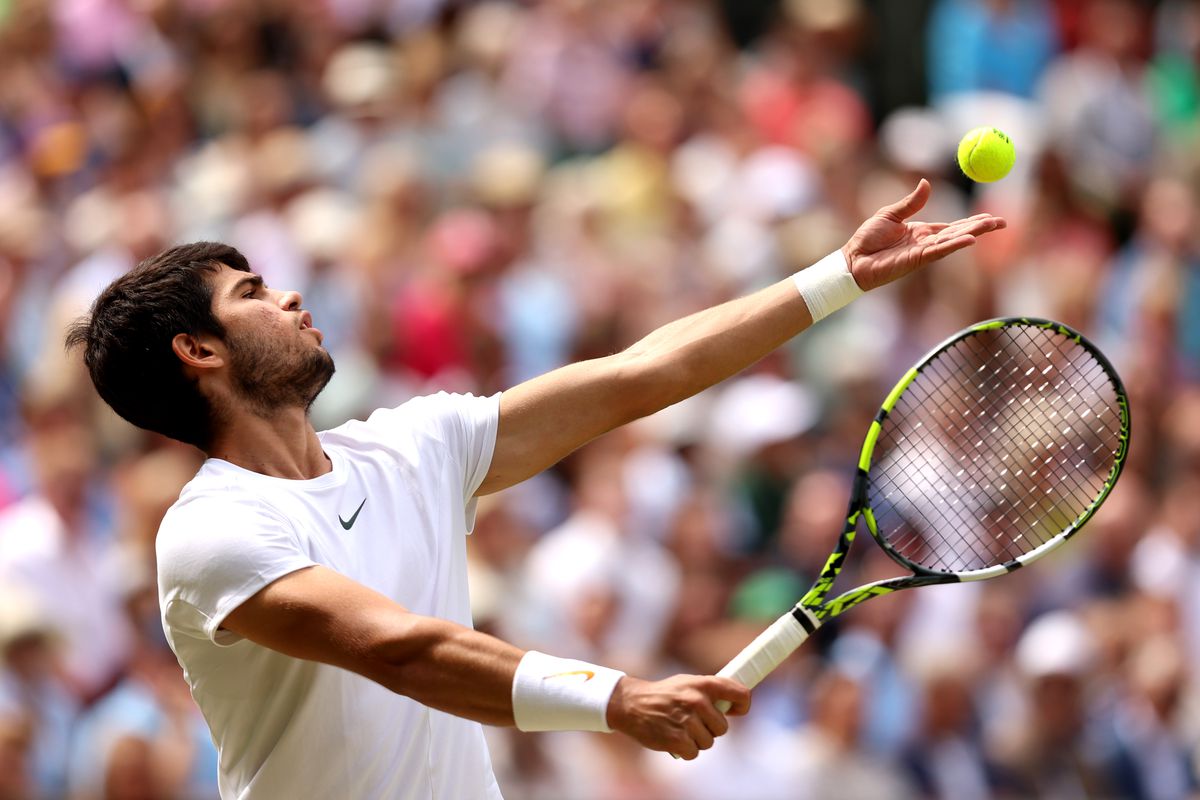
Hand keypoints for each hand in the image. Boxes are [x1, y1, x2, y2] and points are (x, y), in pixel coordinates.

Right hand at [605, 675, 750, 759]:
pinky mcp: (677, 740)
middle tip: (693, 722)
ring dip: (696, 740)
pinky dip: (685, 750)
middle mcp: (698, 701)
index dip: (743, 706)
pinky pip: (694, 753)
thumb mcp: (686, 683)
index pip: (740, 695)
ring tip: (680, 728)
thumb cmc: (663, 694)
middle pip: (722, 727)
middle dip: (710, 728)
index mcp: (703, 684)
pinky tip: (673, 738)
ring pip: (708, 742)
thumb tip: (734, 704)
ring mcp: (688, 721)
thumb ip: (708, 691)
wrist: (631, 704)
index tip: (737, 710)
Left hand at [842, 179, 1006, 291]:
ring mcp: (923, 252)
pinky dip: (955, 245)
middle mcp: (927, 243)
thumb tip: (926, 182)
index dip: (971, 222)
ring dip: (974, 233)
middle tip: (1003, 221)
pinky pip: (939, 251)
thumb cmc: (867, 239)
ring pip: (954, 241)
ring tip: (993, 226)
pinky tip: (970, 240)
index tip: (990, 217)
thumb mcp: (890, 214)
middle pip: (959, 233)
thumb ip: (911, 202)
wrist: (852, 259)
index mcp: (922, 232)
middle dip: (981, 227)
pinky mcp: (916, 260)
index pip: (953, 226)